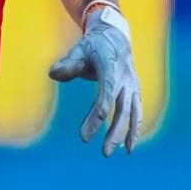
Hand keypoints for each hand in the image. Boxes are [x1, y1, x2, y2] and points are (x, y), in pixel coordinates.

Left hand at [48, 6, 142, 156]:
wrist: (115, 37)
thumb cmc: (93, 46)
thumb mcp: (79, 49)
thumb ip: (68, 63)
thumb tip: (53, 74)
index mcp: (110, 64)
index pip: (107, 89)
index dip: (100, 110)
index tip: (90, 130)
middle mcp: (125, 76)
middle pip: (122, 107)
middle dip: (114, 131)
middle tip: (103, 152)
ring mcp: (133, 84)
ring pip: (132, 112)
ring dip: (126, 133)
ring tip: (117, 152)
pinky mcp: (135, 91)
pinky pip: (137, 111)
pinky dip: (135, 128)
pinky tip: (127, 146)